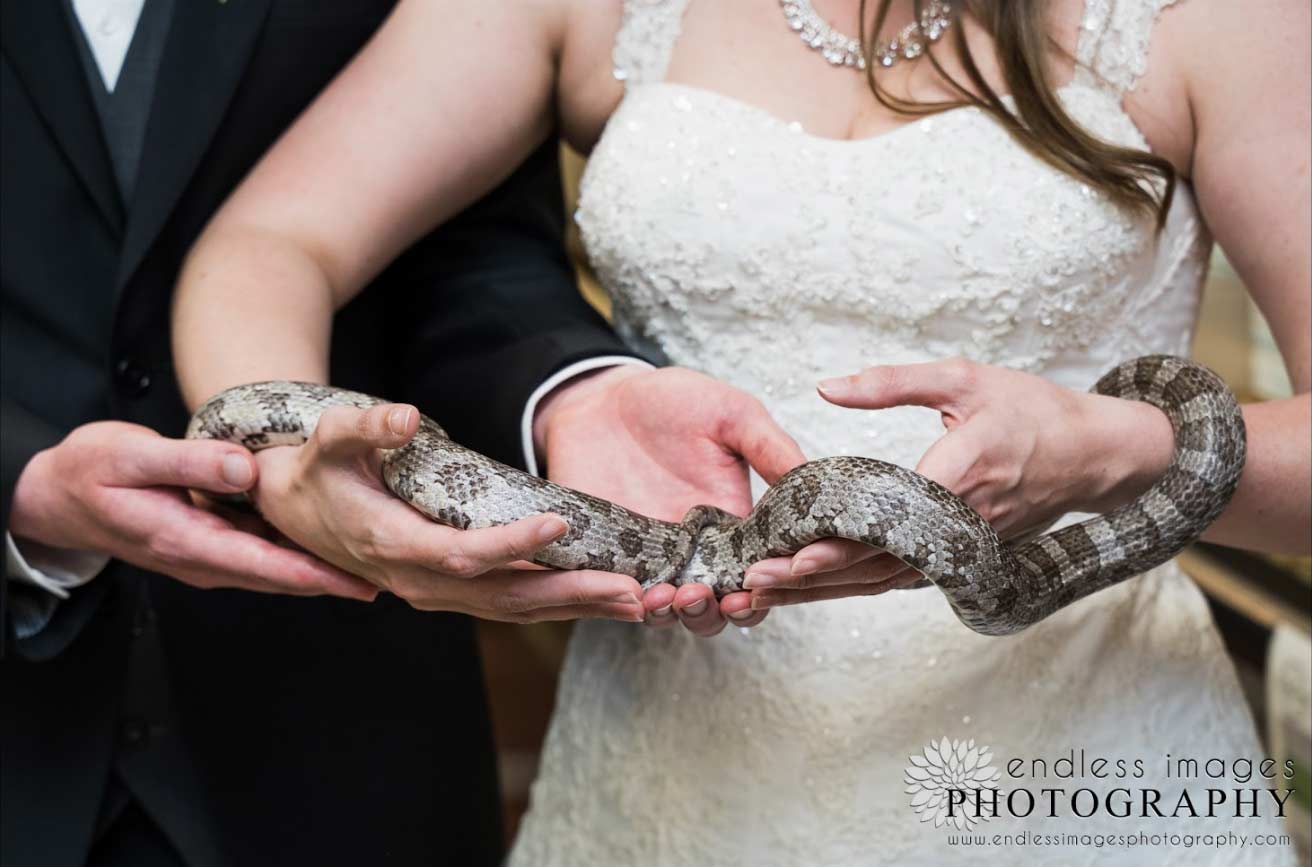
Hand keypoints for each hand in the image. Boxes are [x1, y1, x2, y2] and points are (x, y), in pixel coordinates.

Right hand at [8, 421, 374, 599]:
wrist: (54, 494)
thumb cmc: (90, 471)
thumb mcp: (131, 456)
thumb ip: (189, 461)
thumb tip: (245, 469)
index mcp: (186, 541)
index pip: (265, 566)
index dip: (316, 575)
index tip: (360, 582)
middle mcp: (202, 558)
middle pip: (281, 577)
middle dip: (332, 581)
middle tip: (389, 578)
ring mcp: (206, 555)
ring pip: (274, 569)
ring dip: (320, 571)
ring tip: (374, 565)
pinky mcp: (209, 544)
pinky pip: (261, 555)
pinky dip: (297, 555)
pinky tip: (329, 543)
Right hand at [252, 402, 644, 621]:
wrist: (291, 508)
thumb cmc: (315, 469)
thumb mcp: (328, 440)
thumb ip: (364, 427)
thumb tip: (407, 416)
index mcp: (392, 544)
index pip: (461, 554)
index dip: (512, 544)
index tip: (560, 525)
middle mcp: (418, 581)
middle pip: (504, 597)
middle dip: (570, 594)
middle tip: (632, 593)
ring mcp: (435, 593)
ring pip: (514, 609)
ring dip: (576, 607)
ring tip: (637, 604)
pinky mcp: (450, 591)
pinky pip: (509, 605)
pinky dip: (558, 605)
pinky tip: (601, 599)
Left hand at [534, 366, 805, 634]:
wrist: (600, 399)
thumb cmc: (672, 402)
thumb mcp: (731, 414)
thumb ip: (769, 447)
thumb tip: (813, 480)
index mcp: (743, 522)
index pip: (776, 569)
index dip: (786, 581)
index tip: (776, 574)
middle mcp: (706, 552)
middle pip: (733, 607)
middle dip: (732, 611)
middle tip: (724, 597)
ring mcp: (662, 562)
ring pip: (684, 614)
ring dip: (687, 616)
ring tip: (675, 598)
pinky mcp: (617, 564)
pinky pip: (629, 602)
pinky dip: (637, 607)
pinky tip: (639, 594)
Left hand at [746, 358, 1174, 609]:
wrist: (1097, 455)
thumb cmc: (1032, 409)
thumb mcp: (964, 378)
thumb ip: (890, 382)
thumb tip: (823, 387)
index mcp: (960, 473)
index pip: (888, 519)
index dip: (839, 541)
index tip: (791, 553)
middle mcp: (959, 521)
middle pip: (877, 562)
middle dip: (814, 576)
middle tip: (756, 581)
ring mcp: (962, 545)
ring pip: (884, 579)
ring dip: (825, 590)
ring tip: (767, 595)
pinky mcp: (961, 555)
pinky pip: (901, 577)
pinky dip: (855, 584)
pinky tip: (812, 589)